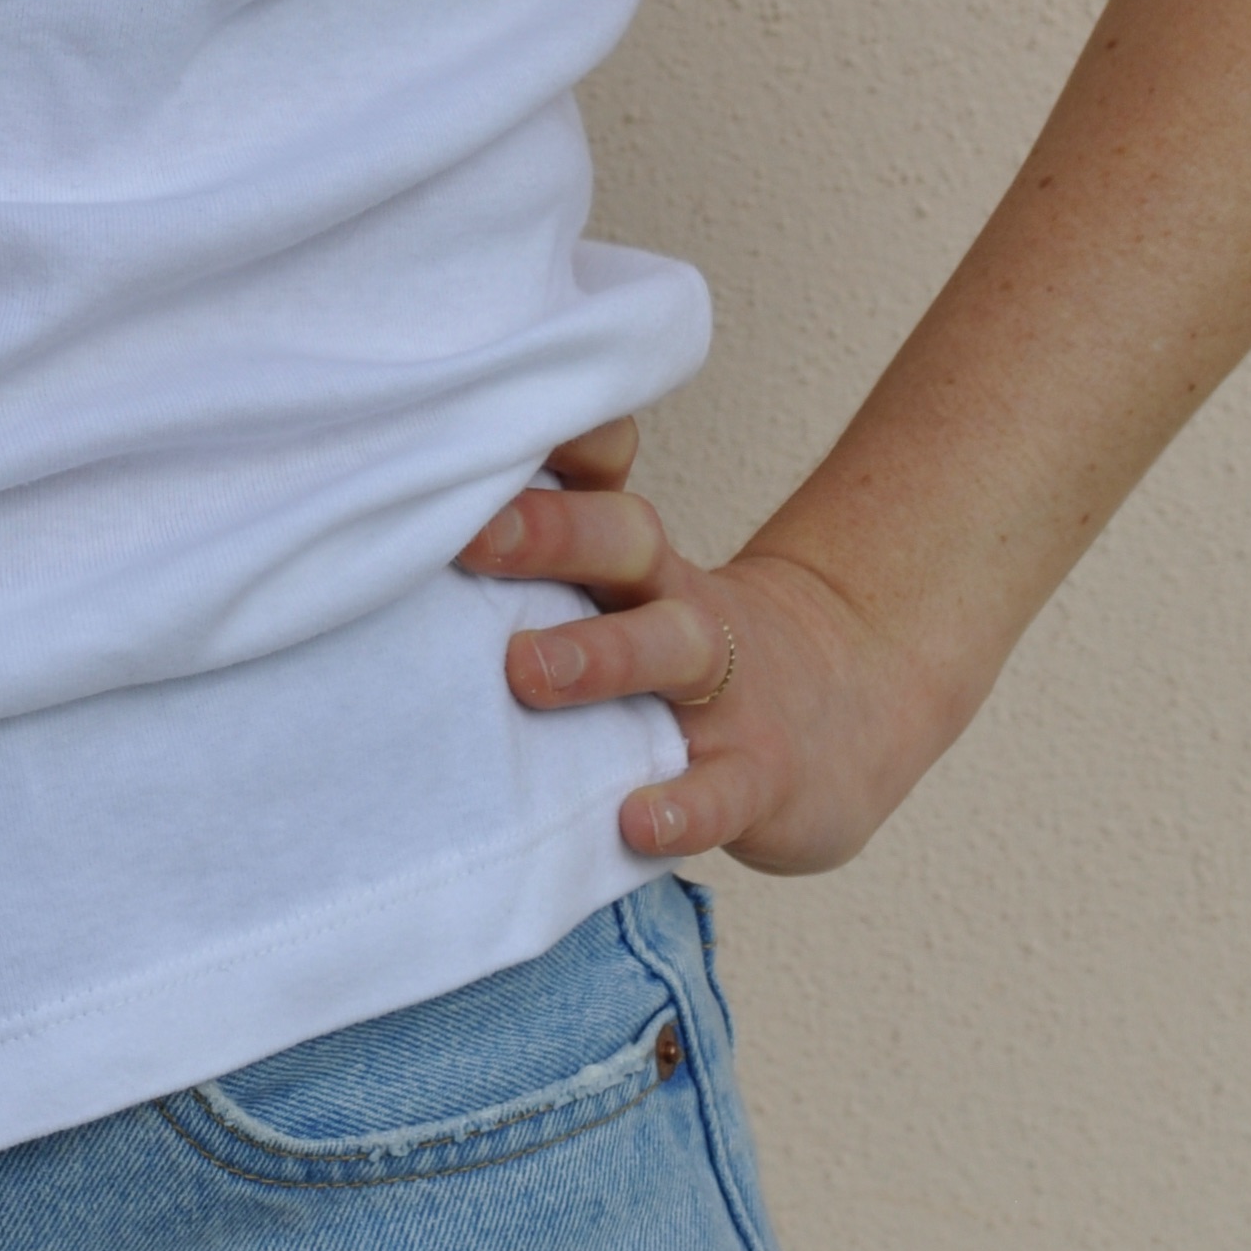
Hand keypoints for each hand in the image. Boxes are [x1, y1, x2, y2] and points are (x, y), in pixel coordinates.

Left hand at [457, 424, 960, 873]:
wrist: (853, 710)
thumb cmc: (692, 654)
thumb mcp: (636, 597)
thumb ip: (545, 575)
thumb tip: (397, 550)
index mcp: (638, 563)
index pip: (599, 479)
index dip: (551, 448)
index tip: (472, 431)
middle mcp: (678, 607)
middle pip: (627, 544)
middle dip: (552, 533)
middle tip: (471, 536)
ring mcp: (730, 691)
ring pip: (673, 651)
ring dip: (602, 657)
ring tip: (526, 670)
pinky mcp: (763, 776)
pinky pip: (723, 791)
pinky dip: (682, 807)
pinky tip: (637, 819)